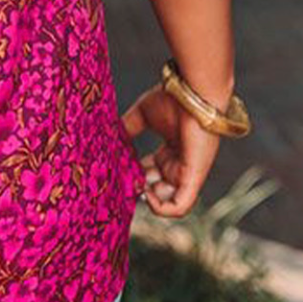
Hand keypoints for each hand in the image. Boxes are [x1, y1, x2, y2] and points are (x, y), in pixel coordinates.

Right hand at [120, 84, 221, 217]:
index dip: (134, 174)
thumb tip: (109, 138)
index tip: (118, 170)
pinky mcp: (193, 178)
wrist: (191, 94)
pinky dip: (160, 207)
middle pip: (156, 188)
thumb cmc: (173, 100)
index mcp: (170, 151)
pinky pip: (179, 206)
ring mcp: (187, 173)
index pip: (150, 173)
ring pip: (166, 201)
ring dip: (147, 198)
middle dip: (138, 187)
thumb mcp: (143, 115)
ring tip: (134, 183)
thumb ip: (127, 128)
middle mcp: (179, 164)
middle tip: (123, 180)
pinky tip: (145, 192)